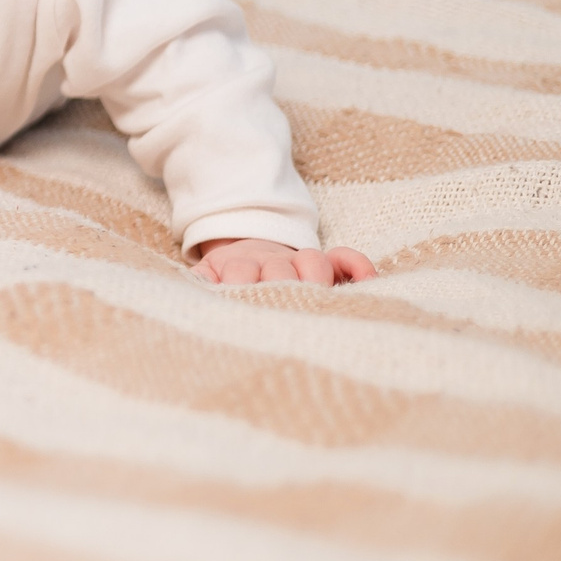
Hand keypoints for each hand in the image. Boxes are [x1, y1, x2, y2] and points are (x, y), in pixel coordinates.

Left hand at [192, 238, 373, 284]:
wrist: (243, 252)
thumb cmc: (225, 278)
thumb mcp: (205, 278)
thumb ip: (198, 283)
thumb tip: (196, 292)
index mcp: (239, 267)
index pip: (240, 273)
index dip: (239, 284)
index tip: (238, 301)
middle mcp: (271, 263)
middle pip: (279, 269)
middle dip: (280, 287)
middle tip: (280, 308)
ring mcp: (298, 262)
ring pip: (312, 262)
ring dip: (315, 278)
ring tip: (318, 299)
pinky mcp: (324, 264)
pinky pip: (344, 258)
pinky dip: (356, 265)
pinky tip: (365, 280)